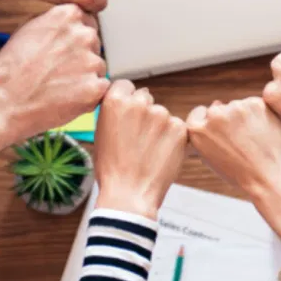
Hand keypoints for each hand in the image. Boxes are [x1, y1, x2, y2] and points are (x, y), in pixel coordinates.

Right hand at [0, 5, 108, 145]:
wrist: (4, 101)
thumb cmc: (12, 69)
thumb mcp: (31, 29)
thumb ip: (57, 24)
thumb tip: (73, 23)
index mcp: (69, 15)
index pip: (87, 23)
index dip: (75, 41)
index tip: (62, 53)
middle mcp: (84, 34)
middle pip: (95, 45)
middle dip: (82, 58)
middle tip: (58, 73)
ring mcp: (92, 61)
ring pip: (98, 68)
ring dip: (85, 78)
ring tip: (58, 87)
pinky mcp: (95, 87)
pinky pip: (101, 89)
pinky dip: (88, 96)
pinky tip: (66, 98)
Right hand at [94, 80, 187, 218]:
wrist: (129, 194)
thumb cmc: (112, 169)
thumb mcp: (101, 134)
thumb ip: (115, 113)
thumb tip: (127, 102)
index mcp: (115, 101)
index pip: (126, 86)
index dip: (127, 100)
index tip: (128, 114)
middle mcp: (139, 103)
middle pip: (145, 97)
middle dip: (143, 112)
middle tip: (138, 138)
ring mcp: (161, 114)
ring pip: (162, 114)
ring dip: (158, 127)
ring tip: (148, 151)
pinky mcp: (179, 128)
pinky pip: (176, 127)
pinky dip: (172, 139)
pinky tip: (160, 154)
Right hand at [185, 97, 280, 246]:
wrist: (270, 178)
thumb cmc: (242, 173)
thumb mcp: (211, 157)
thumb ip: (206, 134)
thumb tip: (215, 105)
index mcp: (197, 130)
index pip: (198, 114)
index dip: (208, 120)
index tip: (218, 128)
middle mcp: (213, 116)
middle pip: (217, 109)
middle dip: (227, 120)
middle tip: (241, 140)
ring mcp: (235, 108)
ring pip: (237, 106)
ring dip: (243, 117)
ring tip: (253, 140)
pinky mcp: (255, 104)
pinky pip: (254, 105)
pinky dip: (259, 115)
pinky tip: (263, 133)